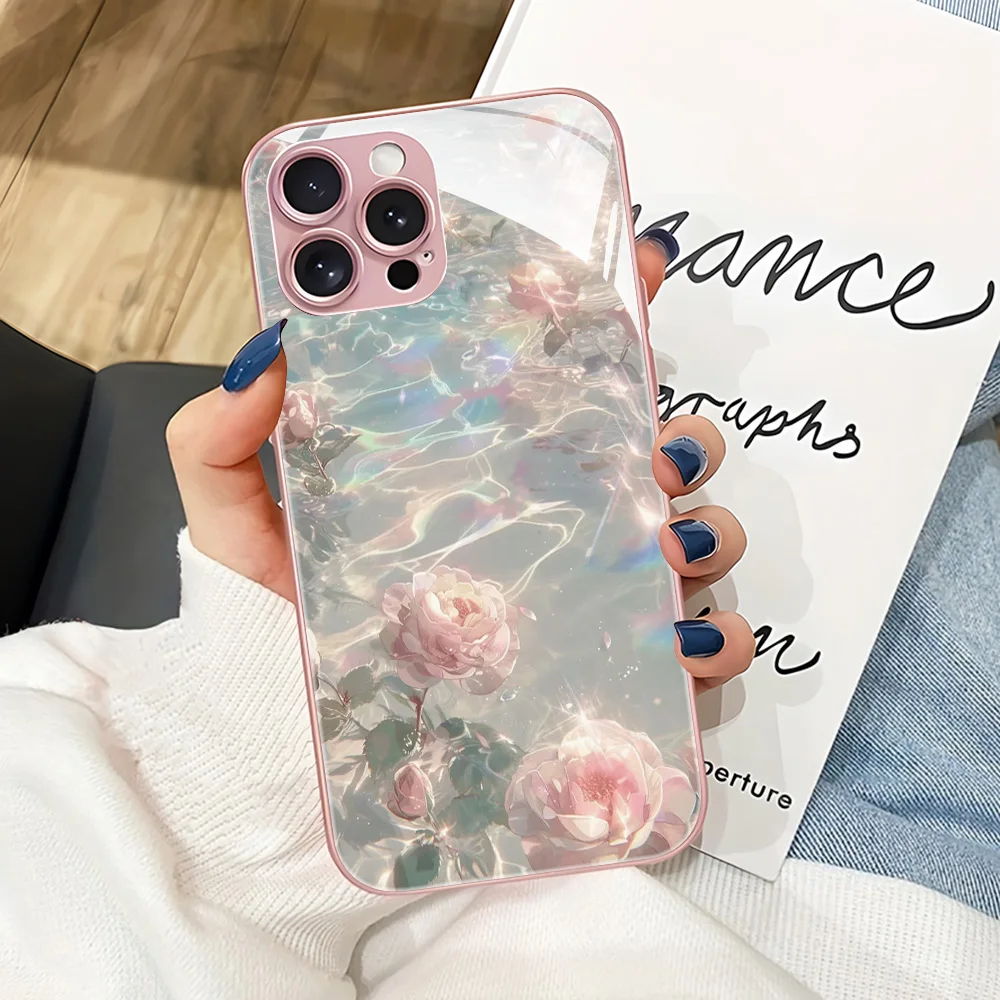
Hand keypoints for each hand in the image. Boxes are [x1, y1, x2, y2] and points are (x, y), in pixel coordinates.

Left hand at [166, 231, 753, 692]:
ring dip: (708, 526)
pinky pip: (698, 652)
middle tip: (660, 440)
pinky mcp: (611, 675)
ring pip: (693, 536)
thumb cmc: (281, 622)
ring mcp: (589, 595)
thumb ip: (224, 438)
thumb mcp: (239, 520)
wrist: (299, 738)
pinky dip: (719, 641)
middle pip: (655, 449)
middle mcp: (550, 518)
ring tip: (669, 541)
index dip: (614, 309)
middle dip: (685, 432)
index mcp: (483, 463)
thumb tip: (268, 349)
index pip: (564, 375)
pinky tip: (686, 642)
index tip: (642, 262)